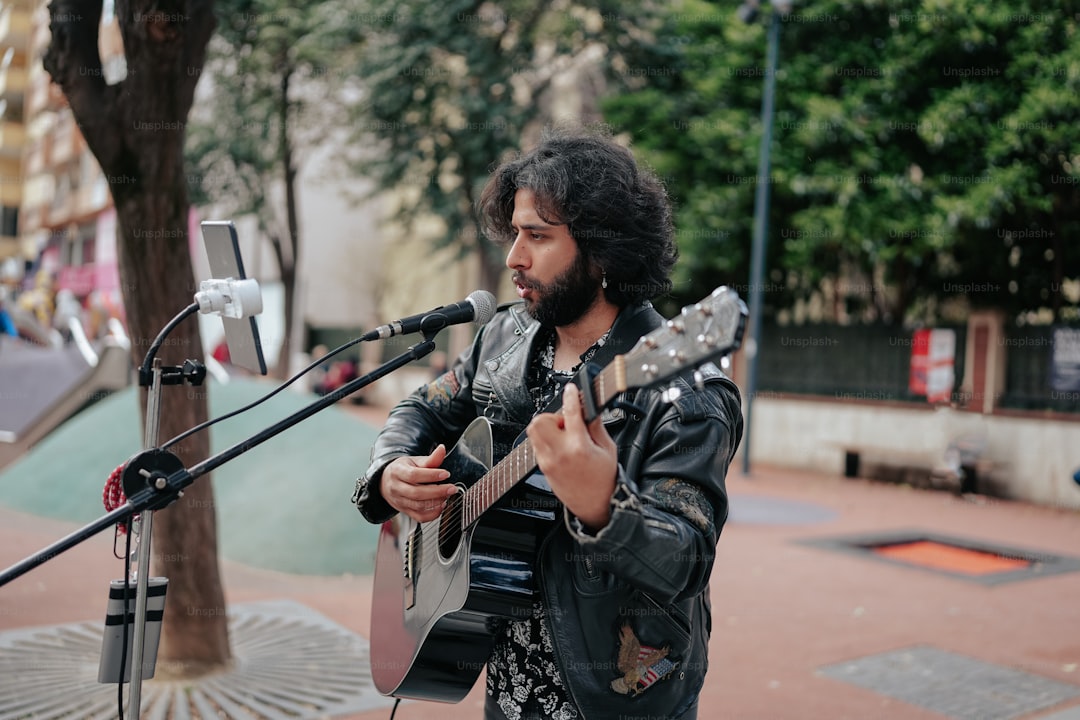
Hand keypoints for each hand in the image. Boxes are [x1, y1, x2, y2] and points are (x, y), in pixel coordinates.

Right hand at [380, 445, 457, 522]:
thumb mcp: (415, 461)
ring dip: (436, 502)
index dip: (431, 475)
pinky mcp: (405, 511)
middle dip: (437, 492)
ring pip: (418, 506)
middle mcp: (396, 488)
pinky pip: (419, 517)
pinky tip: (441, 506)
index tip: (446, 474)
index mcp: (398, 471)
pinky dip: (433, 514)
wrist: (386, 481)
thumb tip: (442, 449)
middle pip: (416, 493)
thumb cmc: (403, 469)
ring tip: (447, 495)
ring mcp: (400, 501)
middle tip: (452, 488)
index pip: (414, 475)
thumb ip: (431, 458)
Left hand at [527, 383, 617, 530]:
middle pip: (540, 420)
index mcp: (579, 446)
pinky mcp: (542, 467)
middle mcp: (559, 453)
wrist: (595, 506)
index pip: (570, 413)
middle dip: (553, 416)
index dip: (570, 396)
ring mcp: (548, 461)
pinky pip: (536, 444)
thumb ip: (597, 426)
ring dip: (547, 427)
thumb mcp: (608, 449)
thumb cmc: (604, 480)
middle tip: (567, 423)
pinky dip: (546, 439)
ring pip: (534, 431)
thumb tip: (590, 408)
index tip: (571, 389)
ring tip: (564, 435)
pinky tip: (561, 446)